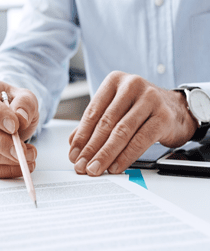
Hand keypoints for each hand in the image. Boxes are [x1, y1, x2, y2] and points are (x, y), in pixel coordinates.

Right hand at [0, 75, 38, 177]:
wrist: (12, 116)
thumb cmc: (16, 104)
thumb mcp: (27, 97)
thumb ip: (26, 104)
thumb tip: (20, 118)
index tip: (15, 126)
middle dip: (3, 143)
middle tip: (23, 150)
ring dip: (7, 159)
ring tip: (29, 156)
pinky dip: (6, 170)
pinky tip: (22, 165)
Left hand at [68, 71, 197, 175]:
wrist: (176, 109)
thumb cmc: (140, 109)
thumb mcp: (115, 110)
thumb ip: (94, 124)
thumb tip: (73, 144)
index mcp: (114, 81)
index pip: (92, 112)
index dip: (81, 136)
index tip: (73, 155)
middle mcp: (132, 85)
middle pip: (105, 123)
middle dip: (91, 148)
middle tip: (82, 165)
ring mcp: (150, 99)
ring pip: (121, 132)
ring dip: (105, 154)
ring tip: (95, 168)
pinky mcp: (163, 116)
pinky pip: (140, 140)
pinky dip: (125, 156)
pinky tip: (115, 167)